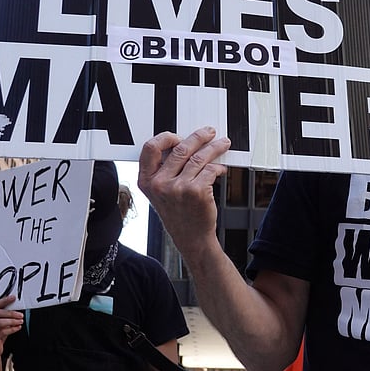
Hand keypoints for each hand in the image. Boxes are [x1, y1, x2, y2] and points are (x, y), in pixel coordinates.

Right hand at [0, 295, 22, 358]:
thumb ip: (3, 314)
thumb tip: (14, 305)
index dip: (4, 301)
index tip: (13, 298)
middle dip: (11, 313)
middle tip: (20, 315)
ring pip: (0, 322)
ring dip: (12, 321)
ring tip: (20, 321)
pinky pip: (2, 332)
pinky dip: (12, 329)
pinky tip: (17, 327)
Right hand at [138, 127, 229, 255]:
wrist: (191, 238)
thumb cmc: (178, 213)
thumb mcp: (160, 193)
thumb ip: (165, 171)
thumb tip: (185, 145)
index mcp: (146, 181)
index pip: (150, 148)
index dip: (166, 137)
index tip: (179, 135)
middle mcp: (160, 184)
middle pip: (180, 148)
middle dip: (199, 137)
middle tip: (209, 133)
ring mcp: (179, 188)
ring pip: (199, 157)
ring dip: (215, 148)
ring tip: (223, 144)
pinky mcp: (197, 191)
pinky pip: (210, 170)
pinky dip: (218, 167)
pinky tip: (220, 168)